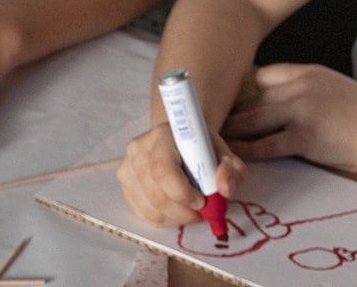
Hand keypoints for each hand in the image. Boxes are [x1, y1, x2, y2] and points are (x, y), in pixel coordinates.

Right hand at [118, 122, 244, 226]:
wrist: (181, 143)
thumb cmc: (201, 150)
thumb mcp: (224, 155)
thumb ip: (230, 170)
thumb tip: (224, 189)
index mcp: (162, 136)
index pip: (163, 170)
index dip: (183, 193)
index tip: (203, 201)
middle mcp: (138, 149)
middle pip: (156, 194)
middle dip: (184, 211)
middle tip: (202, 211)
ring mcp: (127, 168)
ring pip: (151, 208)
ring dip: (176, 218)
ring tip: (191, 210)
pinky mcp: (125, 185)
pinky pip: (143, 214)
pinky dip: (165, 220)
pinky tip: (177, 211)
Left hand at [221, 63, 356, 172]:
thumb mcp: (333, 85)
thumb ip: (306, 87)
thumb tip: (280, 98)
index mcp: (307, 72)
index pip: (263, 74)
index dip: (244, 88)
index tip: (231, 99)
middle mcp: (300, 86)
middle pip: (253, 95)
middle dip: (230, 108)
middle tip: (209, 117)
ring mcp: (300, 111)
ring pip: (253, 118)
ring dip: (231, 129)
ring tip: (211, 136)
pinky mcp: (304, 137)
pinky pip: (267, 144)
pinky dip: (247, 150)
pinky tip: (233, 154)